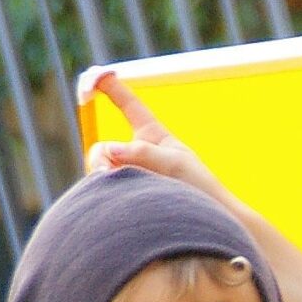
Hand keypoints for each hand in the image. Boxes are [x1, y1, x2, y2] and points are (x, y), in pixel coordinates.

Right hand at [85, 72, 241, 213]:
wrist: (207, 224)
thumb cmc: (199, 190)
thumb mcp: (175, 164)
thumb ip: (142, 152)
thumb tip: (109, 151)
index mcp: (152, 135)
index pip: (129, 105)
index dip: (111, 88)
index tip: (94, 76)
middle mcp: (135, 155)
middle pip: (103, 149)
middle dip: (101, 158)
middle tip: (107, 173)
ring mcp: (128, 177)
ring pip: (101, 174)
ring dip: (111, 182)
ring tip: (139, 197)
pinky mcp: (124, 198)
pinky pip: (104, 194)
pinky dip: (111, 198)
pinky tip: (128, 207)